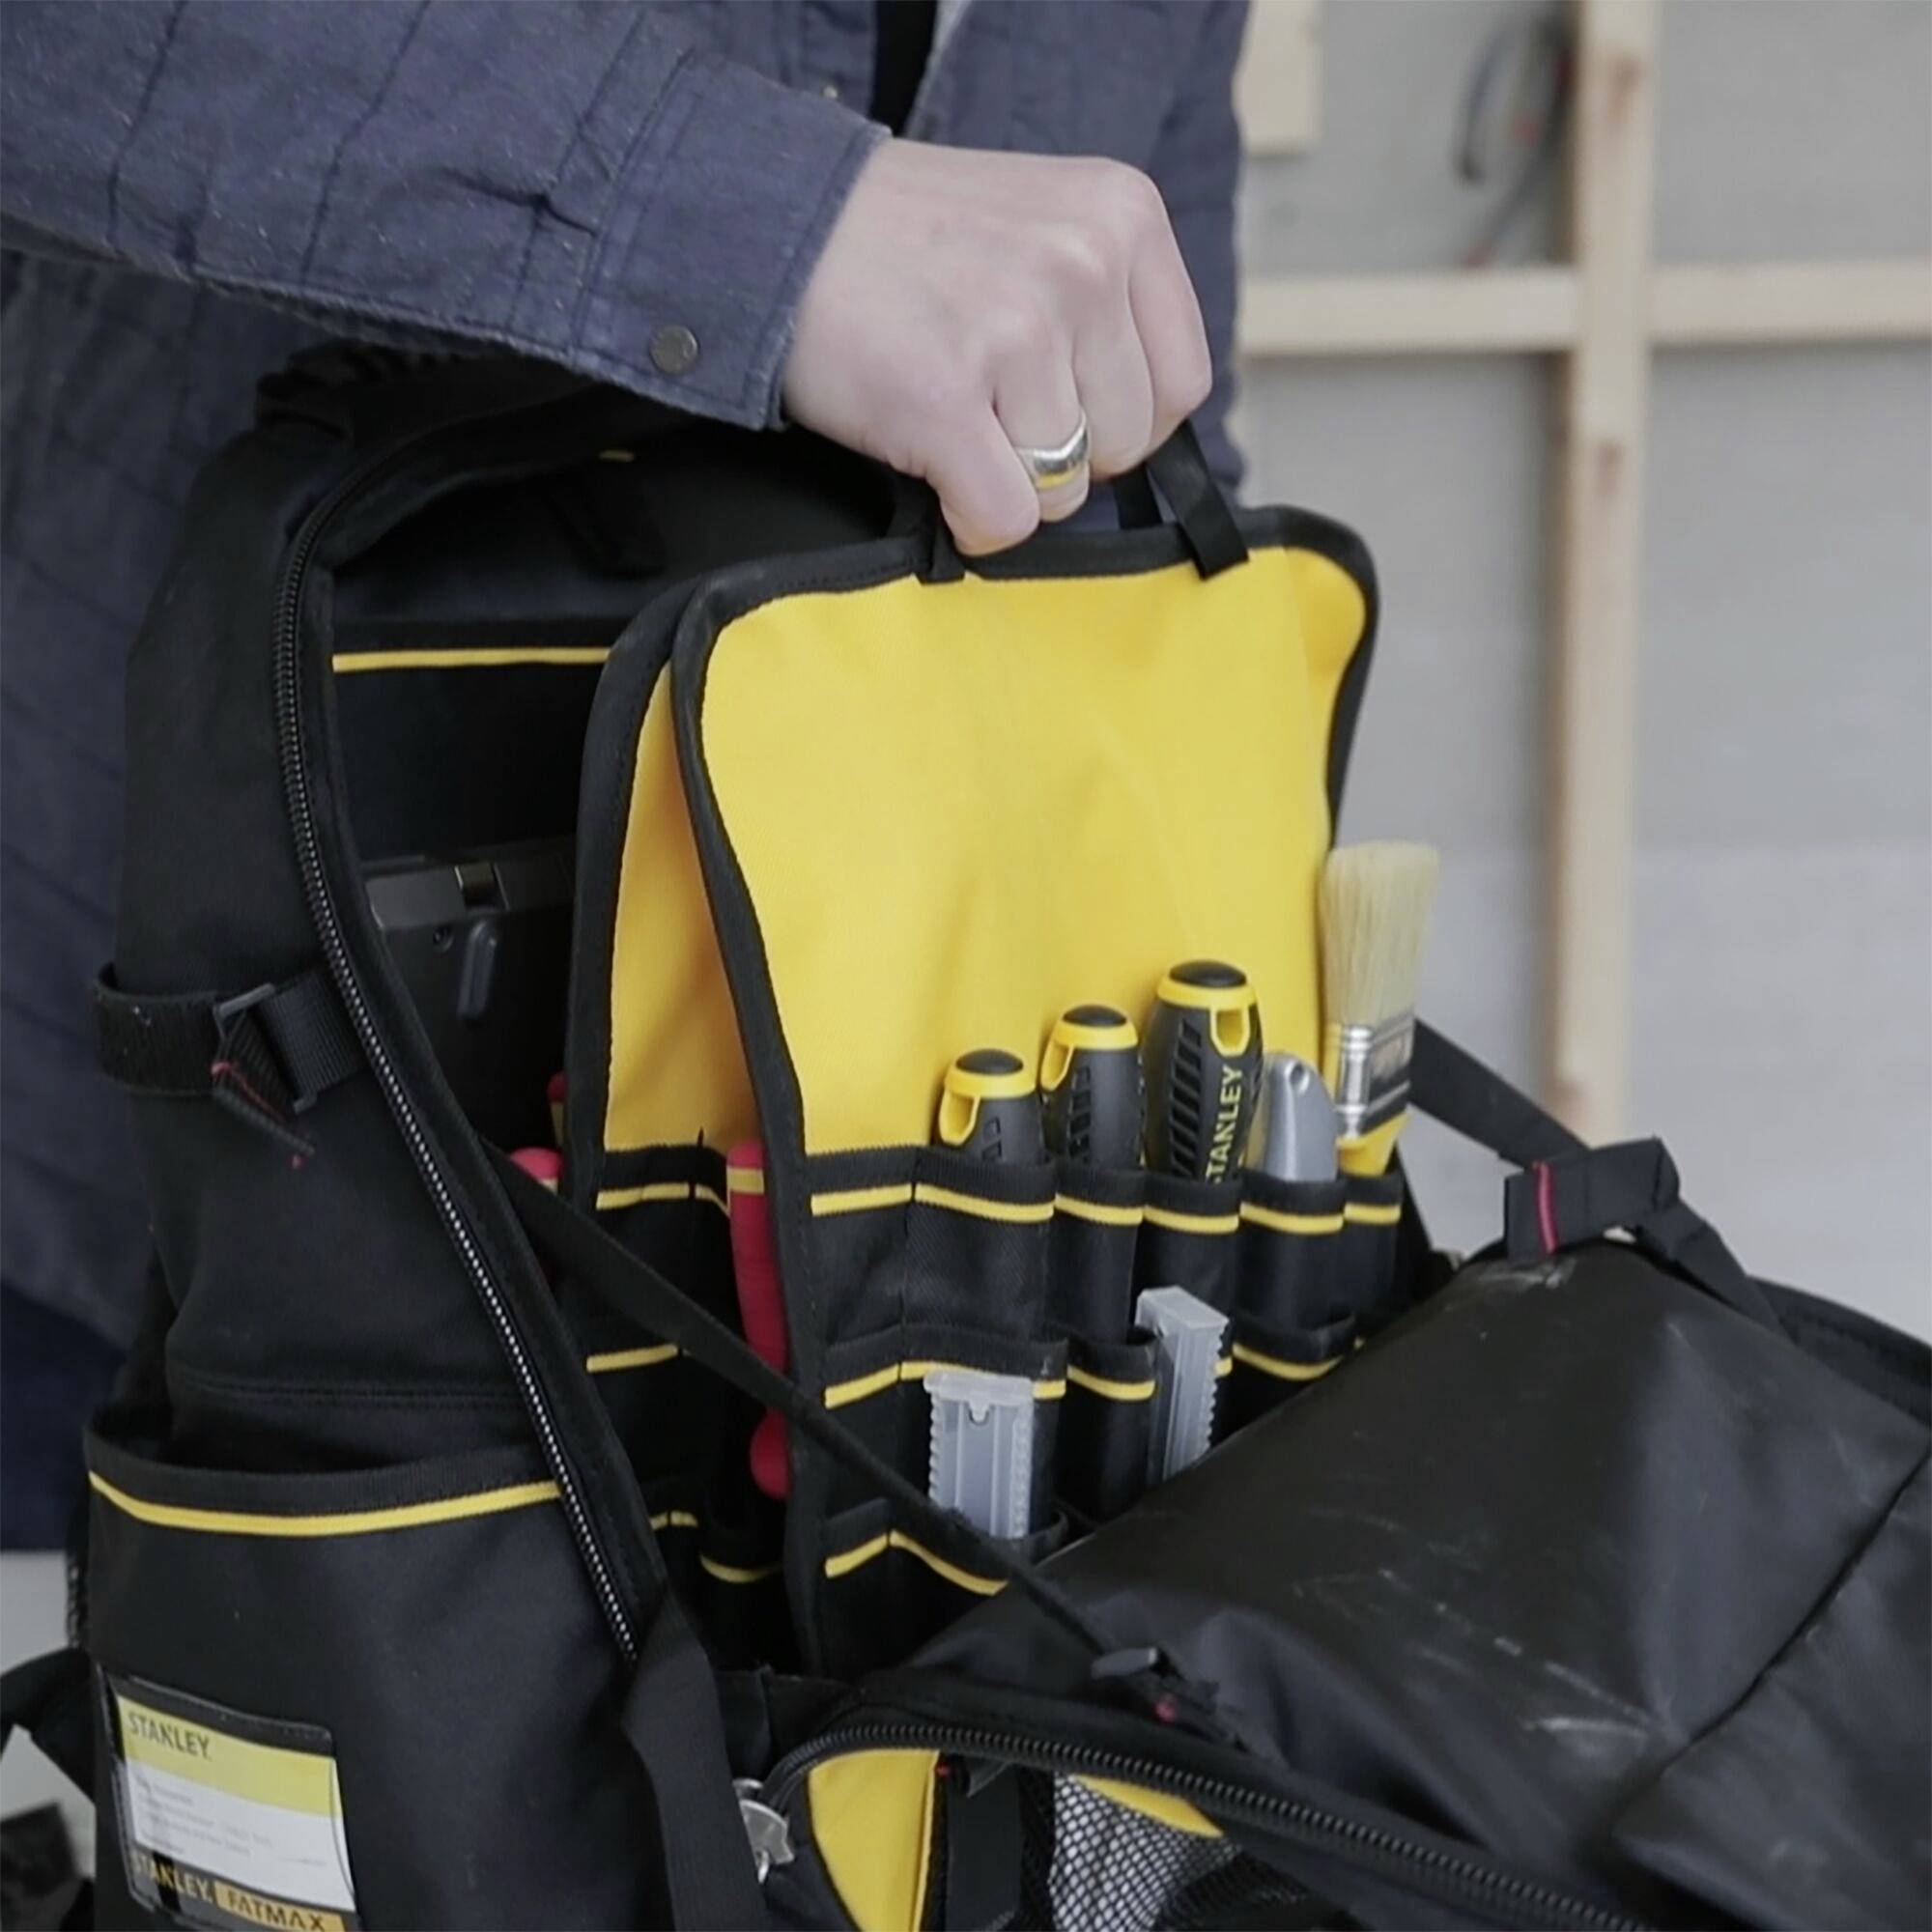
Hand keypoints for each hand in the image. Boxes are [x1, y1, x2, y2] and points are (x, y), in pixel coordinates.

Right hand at [783, 140, 1212, 554]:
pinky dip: (968, 519)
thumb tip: (1139, 440)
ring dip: (1005, 479)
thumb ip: (1108, 308)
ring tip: (949, 412)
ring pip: (1065, 489)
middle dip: (1060, 453)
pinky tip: (935, 470)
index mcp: (1123, 215)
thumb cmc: (909, 244)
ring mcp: (1016, 330)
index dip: (1120, 422)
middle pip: (1126, 445)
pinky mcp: (943, 397)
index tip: (1058, 405)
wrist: (779, 223)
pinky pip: (1003, 518)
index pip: (1181, 384)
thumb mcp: (1041, 227)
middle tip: (988, 406)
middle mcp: (1083, 263)